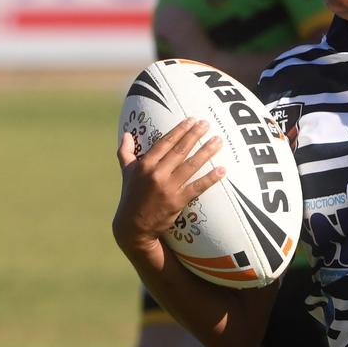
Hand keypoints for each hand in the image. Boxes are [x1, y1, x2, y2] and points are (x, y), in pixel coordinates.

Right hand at [112, 118, 224, 259]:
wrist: (133, 226)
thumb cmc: (131, 196)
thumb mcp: (126, 173)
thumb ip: (125, 152)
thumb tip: (126, 134)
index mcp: (144, 165)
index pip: (164, 143)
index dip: (179, 130)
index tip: (191, 120)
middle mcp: (156, 174)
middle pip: (179, 151)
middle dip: (194, 135)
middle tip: (207, 124)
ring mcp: (167, 188)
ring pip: (190, 166)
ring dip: (206, 152)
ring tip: (218, 141)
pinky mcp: (176, 202)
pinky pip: (197, 188)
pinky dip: (210, 178)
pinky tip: (222, 170)